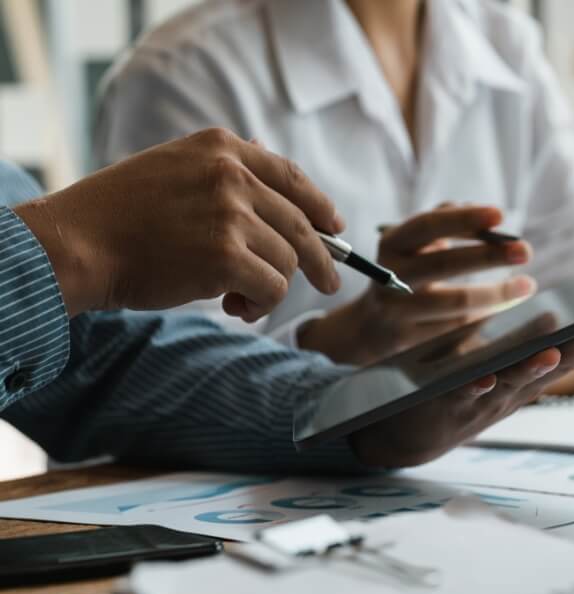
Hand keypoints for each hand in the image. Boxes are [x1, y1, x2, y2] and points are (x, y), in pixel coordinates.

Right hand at [14, 128, 344, 320]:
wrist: (81, 241)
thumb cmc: (123, 214)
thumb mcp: (175, 169)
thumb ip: (223, 171)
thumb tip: (271, 168)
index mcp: (222, 149)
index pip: (291, 177)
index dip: (320, 206)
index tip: (335, 227)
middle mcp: (232, 175)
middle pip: (302, 225)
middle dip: (322, 261)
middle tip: (329, 284)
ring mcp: (231, 215)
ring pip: (287, 263)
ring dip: (270, 288)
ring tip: (238, 298)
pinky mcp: (228, 256)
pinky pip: (273, 289)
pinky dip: (260, 305)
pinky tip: (234, 307)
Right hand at [298, 204, 536, 364]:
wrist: (371, 325)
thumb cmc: (407, 272)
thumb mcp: (416, 243)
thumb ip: (447, 222)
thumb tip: (489, 218)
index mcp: (393, 243)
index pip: (429, 225)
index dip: (465, 219)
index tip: (500, 215)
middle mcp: (391, 276)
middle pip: (444, 265)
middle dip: (489, 256)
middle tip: (525, 251)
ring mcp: (399, 311)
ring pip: (455, 304)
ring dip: (496, 294)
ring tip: (527, 285)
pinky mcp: (412, 340)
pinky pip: (457, 328)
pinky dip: (485, 315)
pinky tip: (506, 305)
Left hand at [350, 319, 573, 467]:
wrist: (406, 433)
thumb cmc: (455, 391)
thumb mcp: (495, 363)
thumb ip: (521, 342)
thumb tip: (557, 313)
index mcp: (526, 374)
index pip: (573, 345)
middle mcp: (514, 390)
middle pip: (556, 365)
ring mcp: (483, 402)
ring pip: (514, 384)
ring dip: (534, 369)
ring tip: (556, 350)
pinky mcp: (448, 408)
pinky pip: (463, 397)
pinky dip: (476, 388)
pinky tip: (486, 376)